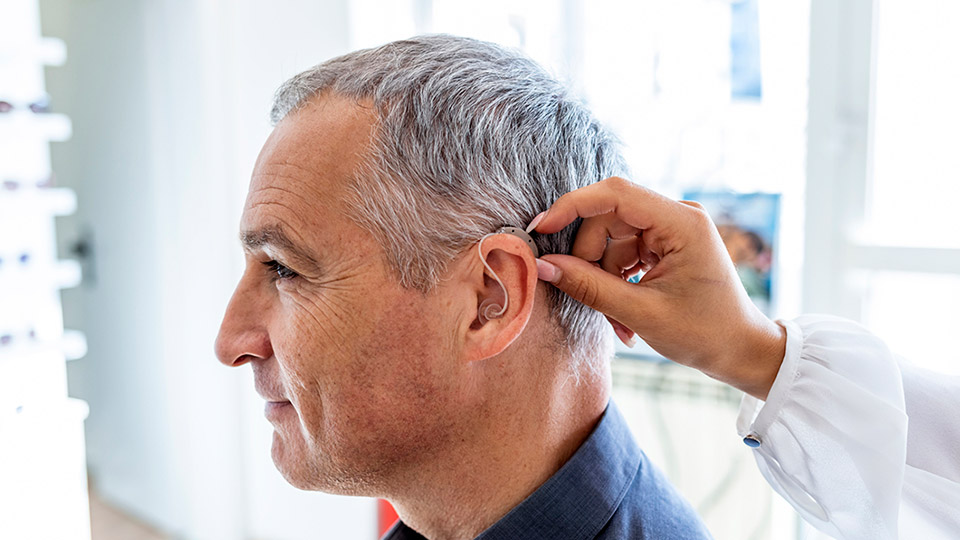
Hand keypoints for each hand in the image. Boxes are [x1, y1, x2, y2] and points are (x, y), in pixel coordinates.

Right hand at [530, 177, 785, 399]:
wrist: (743, 351)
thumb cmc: (705, 333)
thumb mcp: (640, 312)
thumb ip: (589, 286)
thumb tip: (543, 266)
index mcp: (681, 222)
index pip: (614, 194)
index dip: (572, 207)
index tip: (541, 230)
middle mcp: (677, 216)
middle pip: (607, 220)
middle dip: (590, 260)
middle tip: (589, 298)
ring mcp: (672, 230)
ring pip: (610, 240)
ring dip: (603, 279)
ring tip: (617, 322)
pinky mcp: (666, 246)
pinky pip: (623, 253)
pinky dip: (615, 282)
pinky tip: (624, 316)